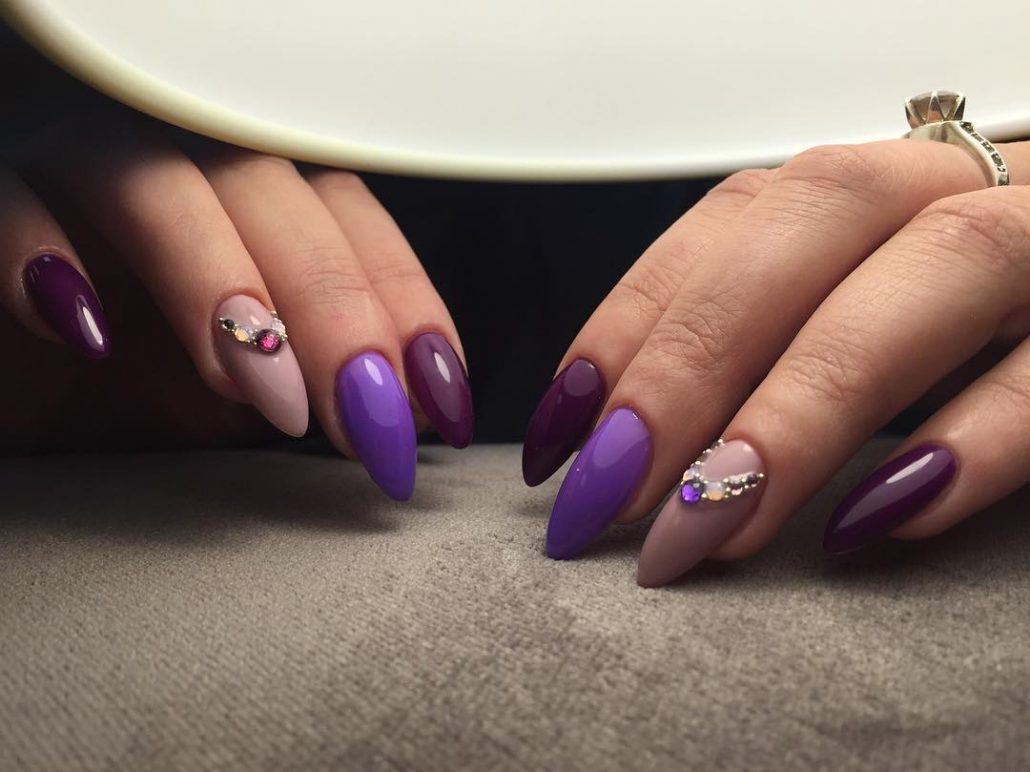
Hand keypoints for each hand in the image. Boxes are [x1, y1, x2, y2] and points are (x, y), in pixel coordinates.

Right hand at [1, 109, 472, 497]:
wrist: (20, 390)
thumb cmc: (130, 386)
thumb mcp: (243, 400)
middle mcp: (177, 170)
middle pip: (272, 195)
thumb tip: (411, 411)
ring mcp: (79, 175)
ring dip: (219, 284)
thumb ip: (314, 385)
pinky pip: (7, 200)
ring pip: (156, 180)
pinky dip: (41, 258)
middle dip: (333, 310)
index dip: (404, 304)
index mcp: (250, 204)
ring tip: (262, 396)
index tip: (440, 400)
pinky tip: (87, 336)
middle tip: (365, 418)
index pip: (349, 221)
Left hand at [524, 134, 1029, 583]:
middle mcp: (954, 189)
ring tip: (714, 517)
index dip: (634, 321)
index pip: (732, 222)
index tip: (561, 437)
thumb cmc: (948, 331)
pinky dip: (967, 443)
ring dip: (808, 403)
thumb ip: (748, 347)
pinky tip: (874, 520)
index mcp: (866, 190)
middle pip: (818, 221)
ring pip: (942, 269)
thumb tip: (607, 436)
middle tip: (614, 494)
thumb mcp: (832, 320)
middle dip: (697, 360)